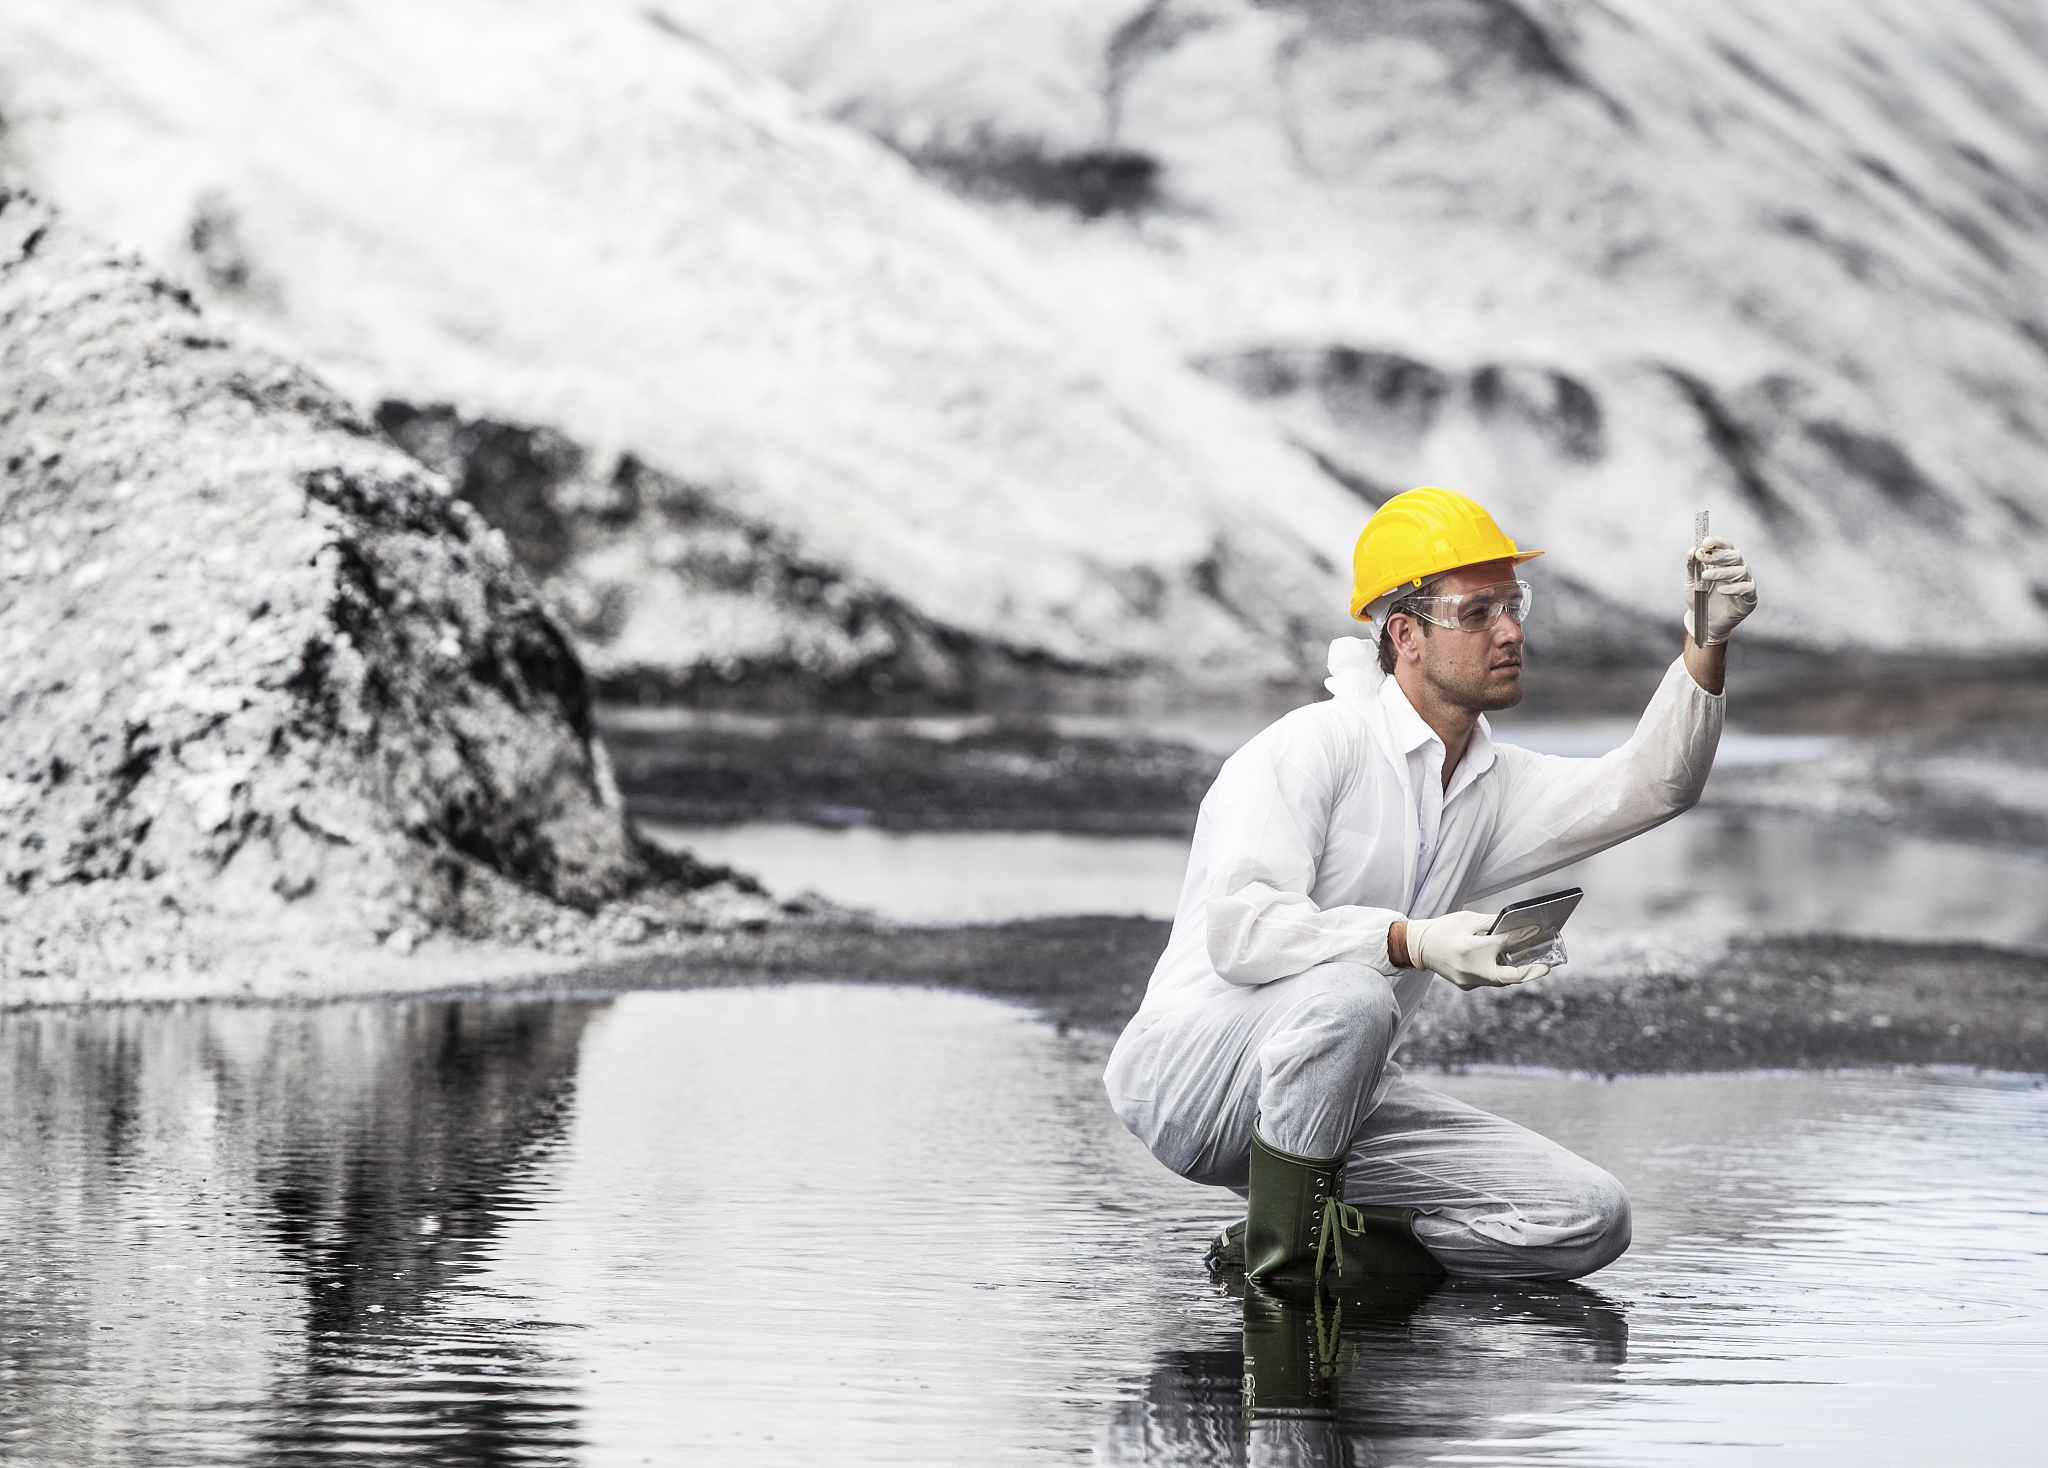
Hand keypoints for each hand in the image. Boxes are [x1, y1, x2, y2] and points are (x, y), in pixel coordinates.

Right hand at [1402, 911, 1549, 988]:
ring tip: (1533, 964)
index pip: (1503, 944)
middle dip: (1529, 972)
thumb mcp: (1467, 918)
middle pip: (1507, 975)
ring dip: (1516, 974)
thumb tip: (1518, 924)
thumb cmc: (1443, 929)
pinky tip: (1510, 965)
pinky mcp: (1466, 985)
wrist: (1417, 947)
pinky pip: (1489, 981)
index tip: (1537, 930)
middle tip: (1546, 966)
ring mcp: (1468, 981)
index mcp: (1469, 949)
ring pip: (1499, 980)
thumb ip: (1493, 922)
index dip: (1523, 936)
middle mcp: (1470, 969)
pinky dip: (1501, 973)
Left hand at [1684, 535, 1757, 646]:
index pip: (1726, 547)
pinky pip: (1747, 588)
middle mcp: (1738, 568)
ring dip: (1722, 572)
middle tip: (1702, 557)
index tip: (1706, 541)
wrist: (1703, 620)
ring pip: (1740, 571)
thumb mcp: (1692, 581)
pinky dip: (1734, 588)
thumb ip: (1692, 565)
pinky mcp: (1750, 597)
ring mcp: (1745, 582)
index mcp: (1725, 561)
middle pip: (1734, 556)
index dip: (1718, 542)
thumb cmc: (1699, 597)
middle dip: (1717, 556)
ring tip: (1705, 576)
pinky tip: (1721, 590)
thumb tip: (1692, 550)